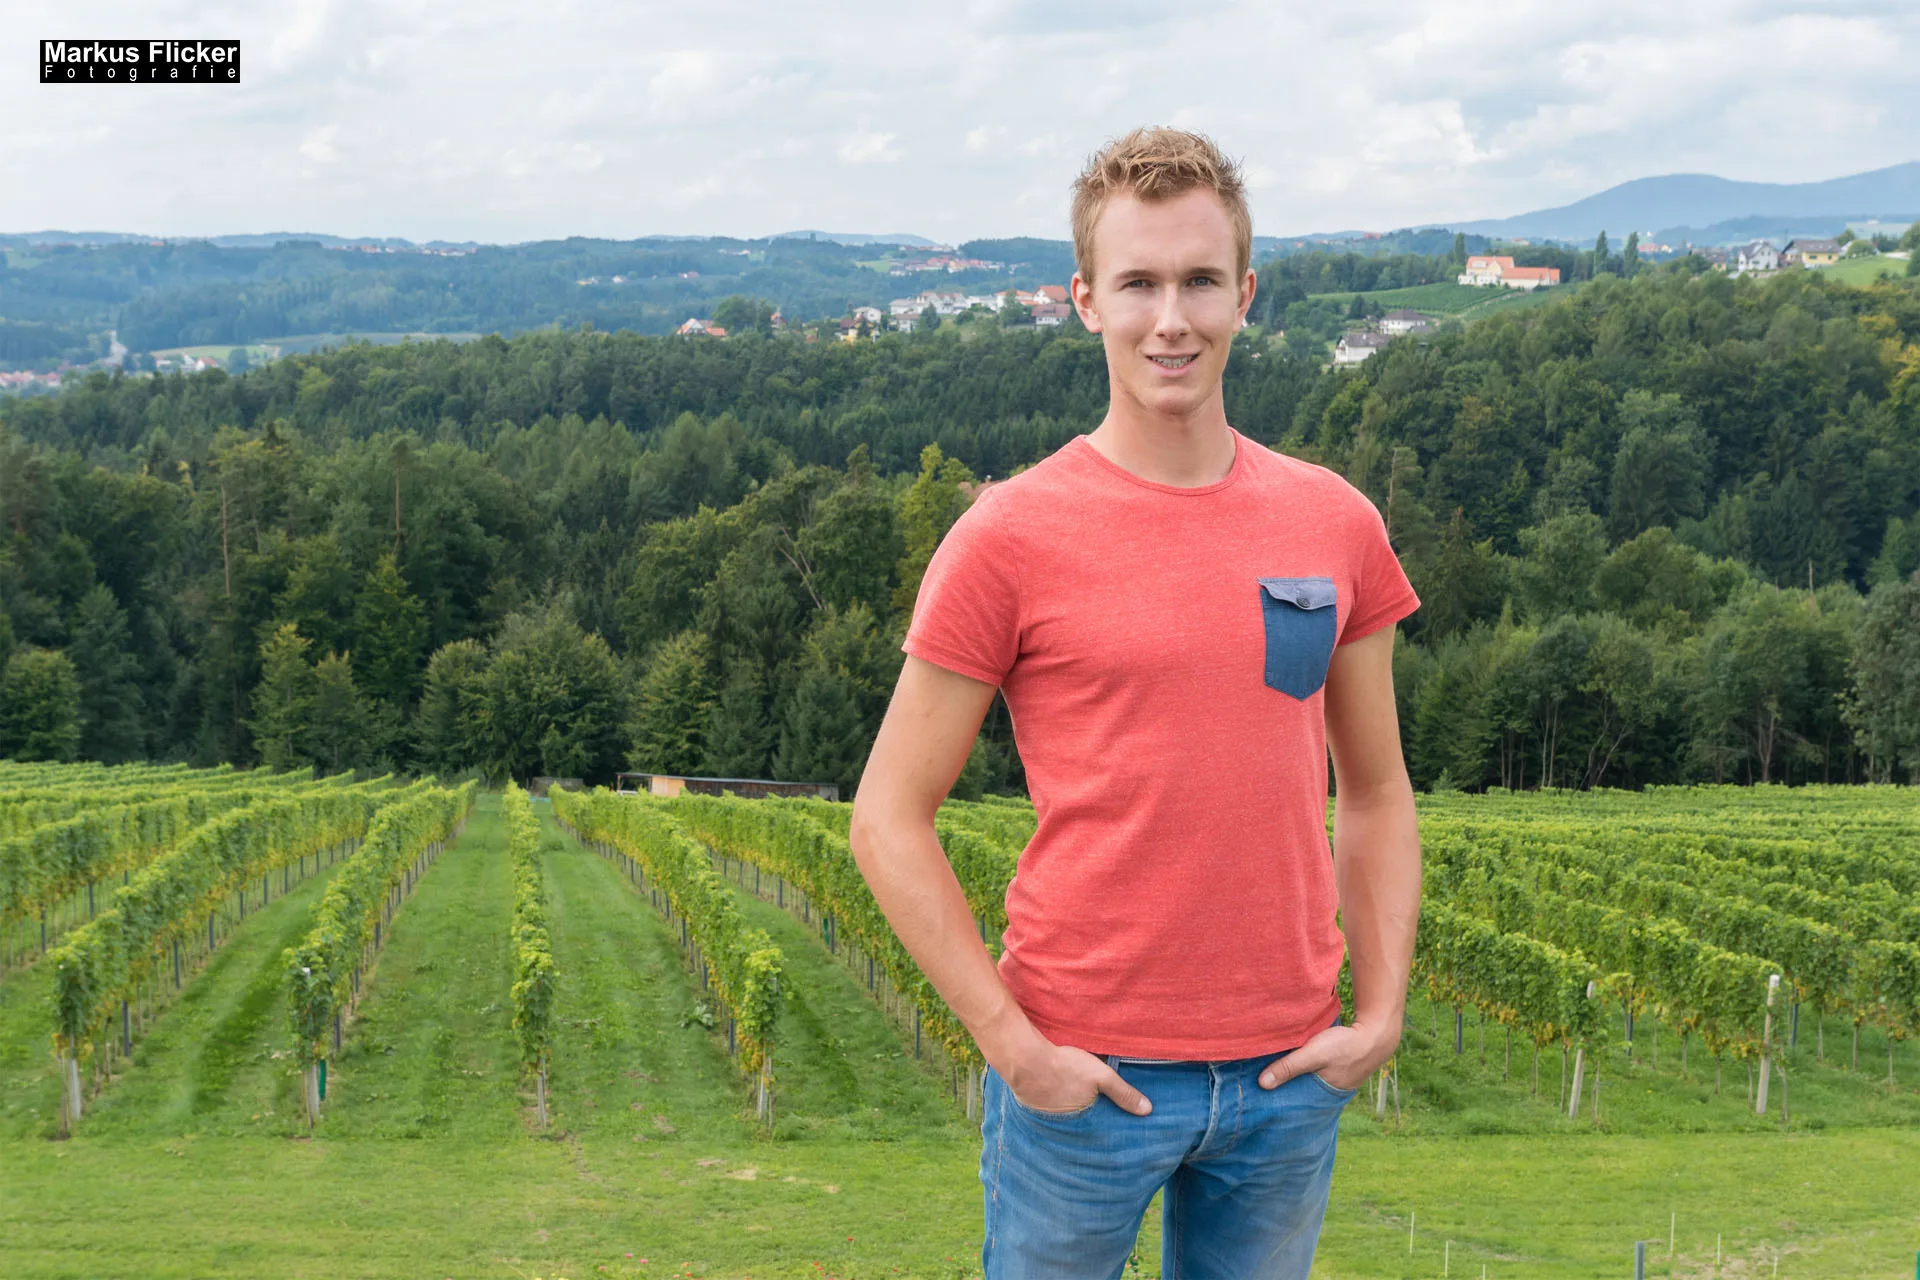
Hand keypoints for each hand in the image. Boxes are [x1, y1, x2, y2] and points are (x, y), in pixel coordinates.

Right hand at [997, 1035, 1152, 1116]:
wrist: (1024, 1059)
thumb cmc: (1064, 1066)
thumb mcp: (1101, 1076)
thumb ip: (1123, 1093)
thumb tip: (1148, 1110)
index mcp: (1083, 1121)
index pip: (1101, 1132)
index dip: (1107, 1127)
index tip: (1115, 1126)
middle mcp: (1065, 1125)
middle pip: (1082, 1126)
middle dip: (1090, 1122)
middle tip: (1096, 1112)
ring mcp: (1047, 1117)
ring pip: (1065, 1117)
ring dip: (1070, 1112)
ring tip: (1076, 1101)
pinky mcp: (1033, 1106)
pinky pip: (1048, 1108)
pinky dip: (1054, 1102)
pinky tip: (1056, 1092)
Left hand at [1256, 1020, 1396, 1092]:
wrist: (1377, 1033)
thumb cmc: (1345, 1045)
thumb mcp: (1314, 1054)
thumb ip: (1289, 1067)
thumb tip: (1262, 1084)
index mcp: (1322, 1095)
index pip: (1295, 1102)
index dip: (1279, 1098)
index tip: (1259, 1094)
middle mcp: (1328, 1091)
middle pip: (1300, 1092)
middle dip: (1285, 1087)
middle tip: (1261, 1081)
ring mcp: (1335, 1080)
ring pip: (1308, 1080)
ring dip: (1295, 1074)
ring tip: (1274, 1068)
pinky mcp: (1338, 1067)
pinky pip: (1316, 1070)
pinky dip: (1306, 1066)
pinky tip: (1296, 1057)